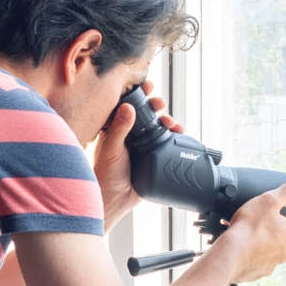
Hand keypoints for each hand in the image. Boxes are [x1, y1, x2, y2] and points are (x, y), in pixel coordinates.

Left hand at [91, 80, 183, 230]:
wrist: (115, 200)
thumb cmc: (104, 174)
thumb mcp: (112, 148)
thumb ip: (119, 128)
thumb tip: (127, 107)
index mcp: (115, 128)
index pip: (128, 105)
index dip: (139, 94)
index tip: (148, 85)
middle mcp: (129, 135)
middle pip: (146, 113)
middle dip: (156, 106)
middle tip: (161, 104)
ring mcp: (142, 146)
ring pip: (157, 127)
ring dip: (167, 121)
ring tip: (172, 123)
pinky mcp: (152, 157)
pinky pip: (165, 143)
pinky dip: (174, 137)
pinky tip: (180, 134)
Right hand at [216, 177, 285, 281]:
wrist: (227, 254)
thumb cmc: (249, 229)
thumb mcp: (269, 201)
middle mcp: (280, 257)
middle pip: (285, 251)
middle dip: (277, 240)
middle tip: (266, 228)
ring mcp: (265, 267)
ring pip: (267, 258)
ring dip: (261, 248)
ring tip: (249, 235)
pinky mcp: (250, 274)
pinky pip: (251, 265)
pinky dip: (247, 256)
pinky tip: (238, 246)